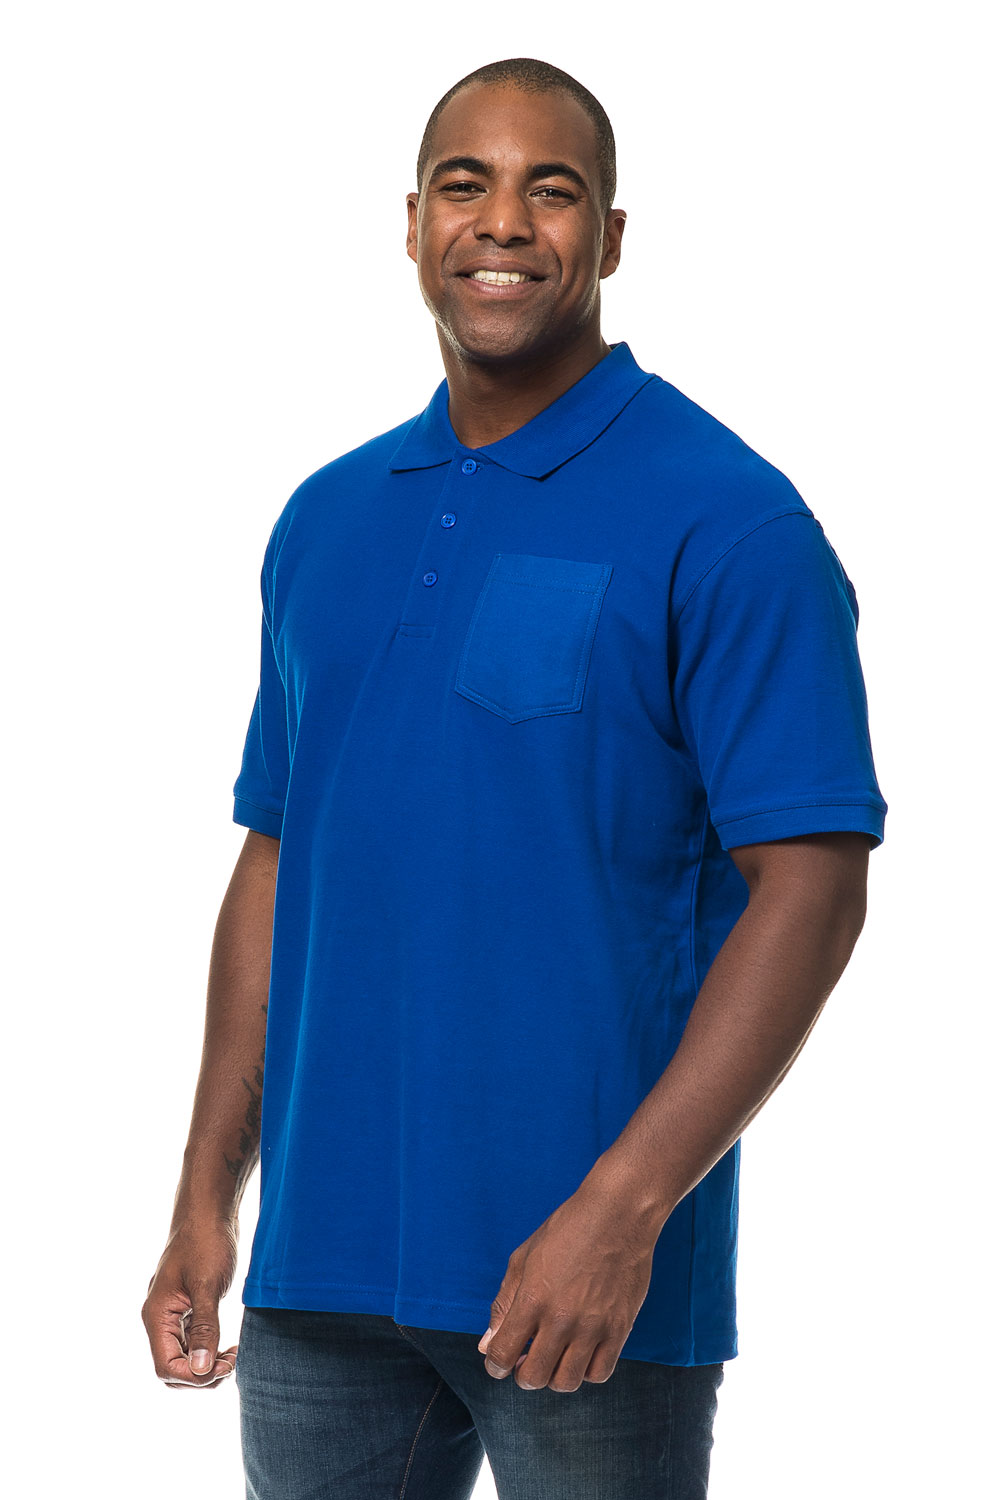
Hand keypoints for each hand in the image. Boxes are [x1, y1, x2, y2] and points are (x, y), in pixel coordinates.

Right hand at [141, 1220, 240, 1387]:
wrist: (210, 1211)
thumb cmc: (206, 1241)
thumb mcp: (207, 1286)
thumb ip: (205, 1328)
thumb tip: (201, 1369)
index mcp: (157, 1315)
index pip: (166, 1367)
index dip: (194, 1376)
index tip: (223, 1366)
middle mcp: (161, 1319)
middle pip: (173, 1368)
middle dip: (201, 1374)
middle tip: (232, 1362)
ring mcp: (174, 1315)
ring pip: (184, 1357)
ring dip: (207, 1364)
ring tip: (233, 1356)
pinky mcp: (188, 1308)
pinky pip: (193, 1342)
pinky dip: (209, 1350)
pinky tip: (229, 1346)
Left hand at [477, 1175, 659, 1391]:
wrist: (618, 1214)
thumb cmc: (567, 1230)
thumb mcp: (524, 1258)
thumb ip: (504, 1304)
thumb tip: (487, 1345)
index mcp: (532, 1298)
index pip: (502, 1354)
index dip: (495, 1365)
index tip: (499, 1362)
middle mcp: (561, 1318)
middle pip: (534, 1377)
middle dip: (523, 1375)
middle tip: (526, 1360)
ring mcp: (593, 1326)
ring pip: (567, 1382)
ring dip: (554, 1377)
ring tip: (554, 1358)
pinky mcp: (620, 1328)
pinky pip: (600, 1373)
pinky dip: (586, 1372)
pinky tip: (580, 1353)